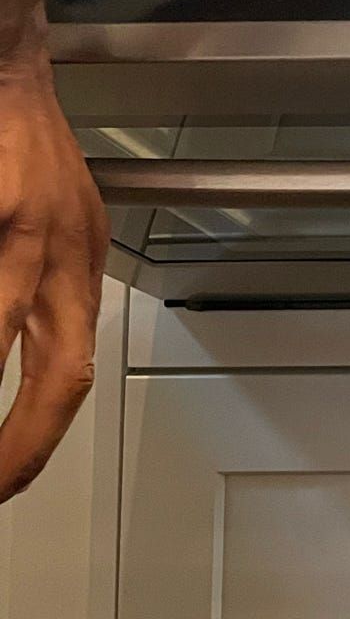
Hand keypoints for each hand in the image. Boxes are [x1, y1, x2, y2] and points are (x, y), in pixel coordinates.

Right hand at [0, 15, 107, 503]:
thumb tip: (18, 363)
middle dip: (5, 441)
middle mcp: (51, 244)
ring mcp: (14, 219)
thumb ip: (39, 287)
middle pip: (37, 366)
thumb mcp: (50, 212)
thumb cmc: (13, 134)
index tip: (2, 484)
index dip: (36, 438)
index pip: (71, 369)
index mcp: (75, 256)